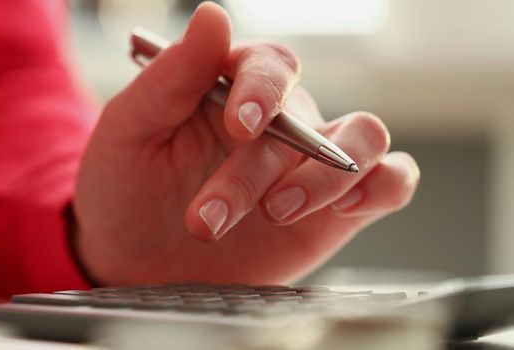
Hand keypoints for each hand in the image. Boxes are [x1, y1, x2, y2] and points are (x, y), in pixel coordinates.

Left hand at [73, 3, 419, 285]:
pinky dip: (383, 186)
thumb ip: (168, 78)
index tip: (240, 124)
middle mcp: (280, 118)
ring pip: (363, 139)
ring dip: (327, 177)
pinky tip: (346, 208)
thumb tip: (211, 16)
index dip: (263, 89)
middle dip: (254, 172)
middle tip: (205, 218)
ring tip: (276, 211)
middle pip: (303, 118)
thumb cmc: (125, 188)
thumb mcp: (127, 132)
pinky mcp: (336, 210)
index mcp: (229, 86)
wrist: (129, 260)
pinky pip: (390, 181)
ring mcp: (310, 162)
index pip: (268, 64)